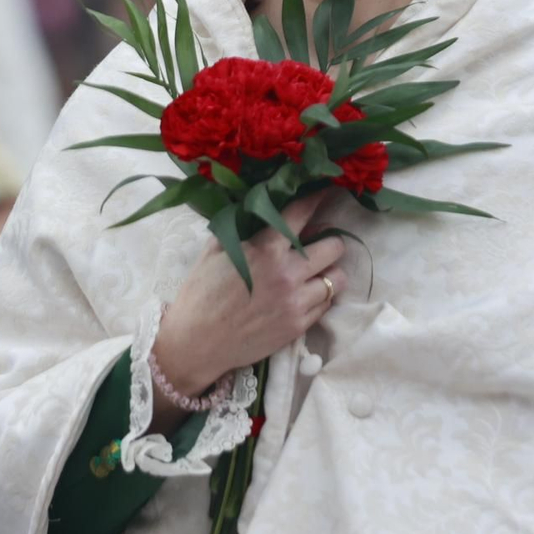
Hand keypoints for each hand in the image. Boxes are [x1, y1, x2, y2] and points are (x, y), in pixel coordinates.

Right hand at [152, 190, 345, 395]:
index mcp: (266, 248)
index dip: (317, 198)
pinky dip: (321, 296)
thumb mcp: (216, 250)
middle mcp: (288, 273)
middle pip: (334, 246)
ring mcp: (296, 301)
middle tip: (321, 241)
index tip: (326, 190)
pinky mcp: (298, 326)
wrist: (196, 342)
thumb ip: (243, 228)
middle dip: (330, 240)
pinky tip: (307, 293)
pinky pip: (326, 304)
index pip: (302, 213)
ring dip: (330, 271)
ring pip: (338, 278)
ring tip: (318, 271)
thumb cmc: (201, 293)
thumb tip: (260, 210)